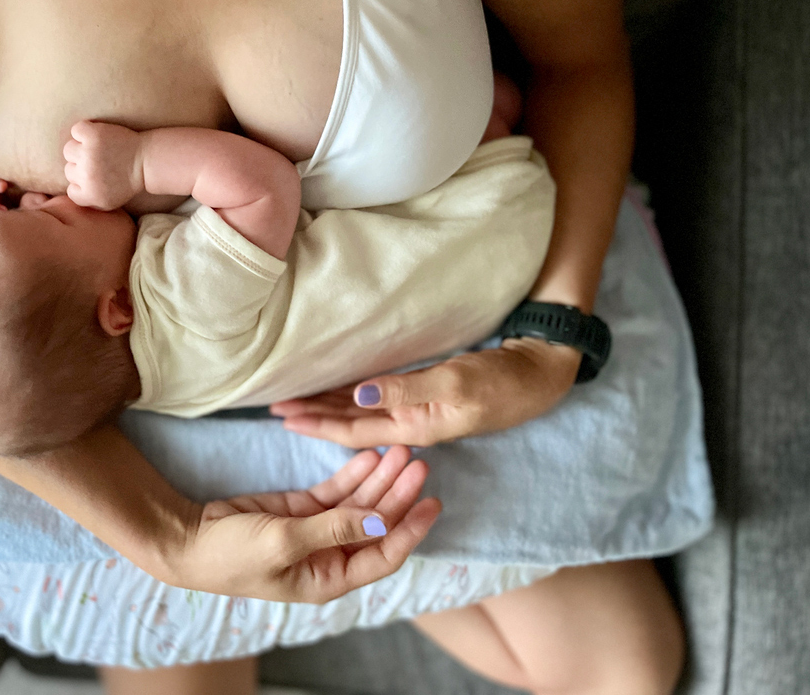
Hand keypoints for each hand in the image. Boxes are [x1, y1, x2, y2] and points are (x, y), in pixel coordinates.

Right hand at [63, 120, 144, 209]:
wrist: (146, 162)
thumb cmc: (127, 182)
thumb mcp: (107, 202)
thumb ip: (85, 200)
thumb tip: (67, 190)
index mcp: (89, 195)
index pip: (70, 189)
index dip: (82, 183)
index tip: (97, 179)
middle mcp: (86, 175)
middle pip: (68, 169)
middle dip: (82, 166)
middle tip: (100, 163)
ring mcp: (88, 153)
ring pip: (69, 149)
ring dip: (80, 149)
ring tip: (96, 149)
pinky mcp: (93, 135)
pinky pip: (77, 130)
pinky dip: (83, 131)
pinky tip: (95, 136)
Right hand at [172, 445, 439, 601]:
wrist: (189, 541)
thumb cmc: (232, 555)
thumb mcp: (284, 543)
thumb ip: (334, 530)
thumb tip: (381, 523)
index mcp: (329, 578)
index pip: (383, 555)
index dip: (410, 530)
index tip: (433, 502)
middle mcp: (329, 557)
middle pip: (376, 523)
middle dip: (398, 493)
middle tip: (419, 461)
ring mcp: (316, 531)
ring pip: (359, 503)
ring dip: (379, 479)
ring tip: (399, 449)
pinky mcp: (300, 509)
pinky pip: (336, 491)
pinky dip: (352, 473)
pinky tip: (369, 454)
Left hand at [269, 338, 581, 448]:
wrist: (536, 377)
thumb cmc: (498, 381)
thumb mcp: (452, 384)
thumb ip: (405, 390)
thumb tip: (357, 395)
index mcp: (413, 428)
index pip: (352, 431)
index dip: (316, 425)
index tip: (282, 416)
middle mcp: (409, 425)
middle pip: (350, 425)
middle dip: (312, 416)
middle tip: (274, 406)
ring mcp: (417, 412)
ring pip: (361, 414)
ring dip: (328, 406)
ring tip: (295, 398)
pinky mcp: (424, 397)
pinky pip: (378, 400)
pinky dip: (352, 395)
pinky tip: (336, 389)